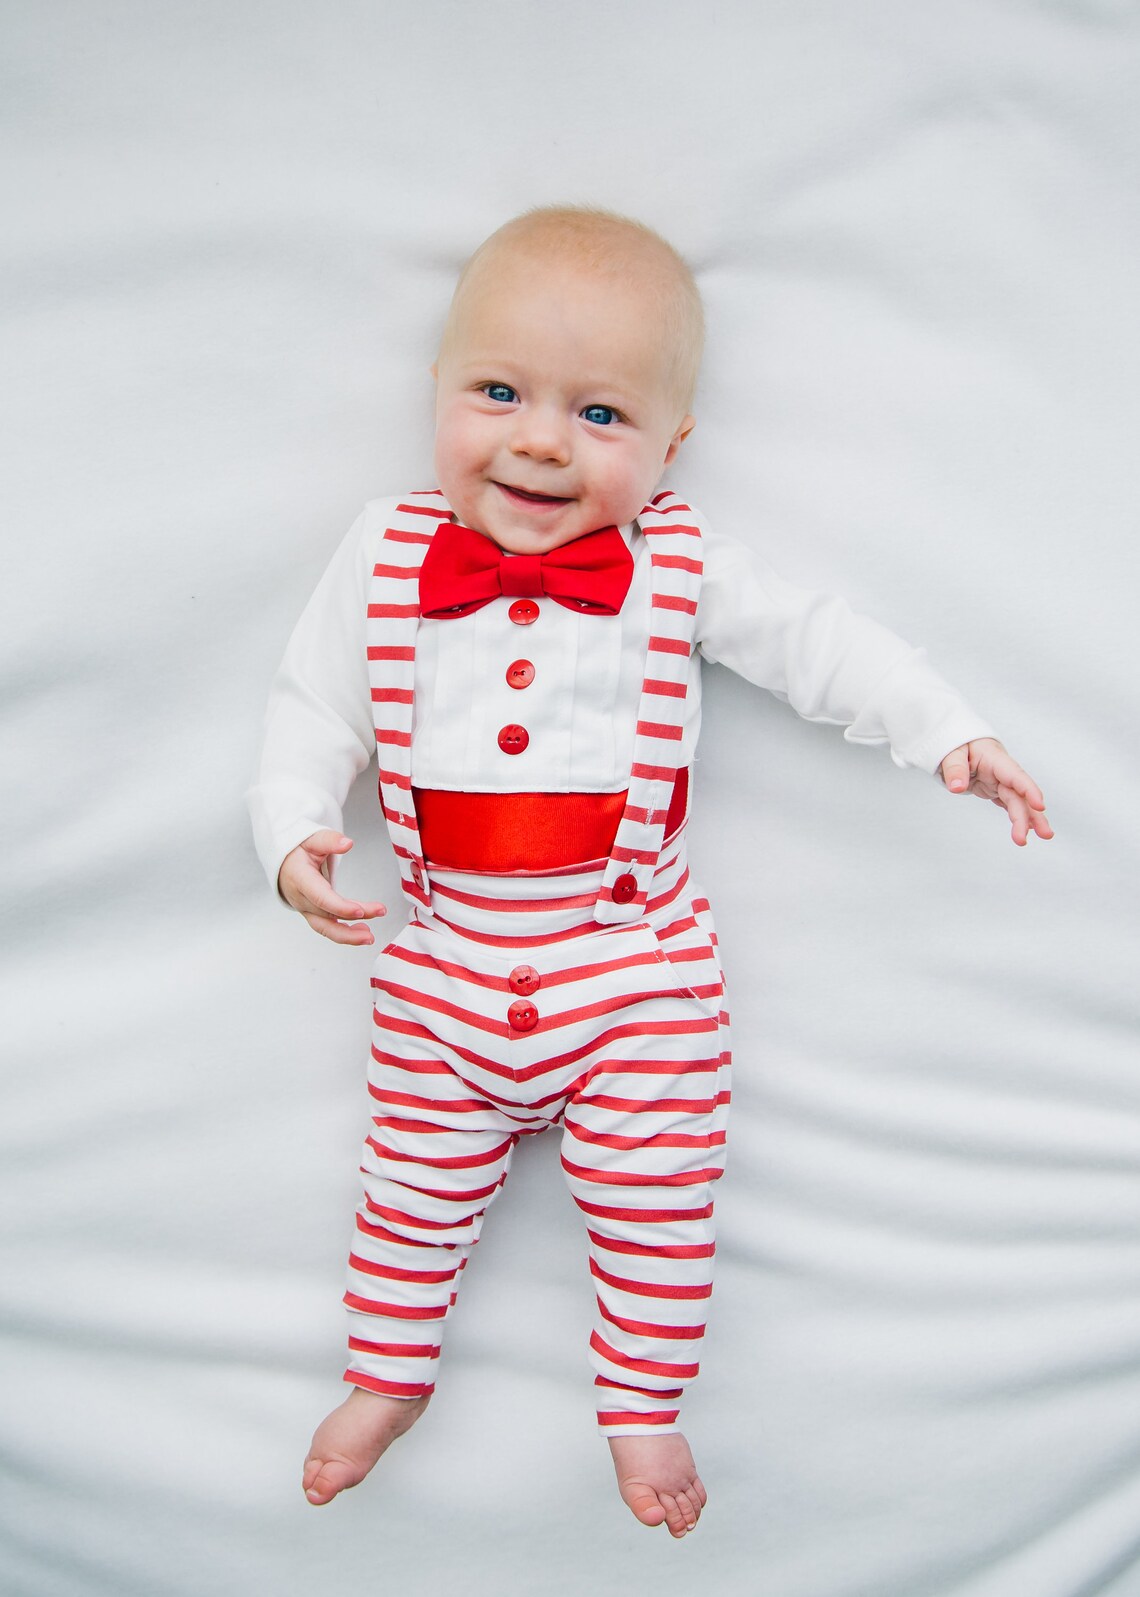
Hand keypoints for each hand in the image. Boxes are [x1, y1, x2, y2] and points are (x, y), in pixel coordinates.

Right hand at [278, 830, 386, 944]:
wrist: (281, 863)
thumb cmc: (296, 852)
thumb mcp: (311, 839)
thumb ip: (329, 841)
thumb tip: (347, 844)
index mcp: (300, 879)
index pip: (321, 898)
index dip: (340, 907)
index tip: (361, 910)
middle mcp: (301, 899)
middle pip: (328, 915)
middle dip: (353, 919)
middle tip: (378, 914)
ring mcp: (306, 909)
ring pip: (326, 928)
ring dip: (348, 936)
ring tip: (369, 936)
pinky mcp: (312, 914)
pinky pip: (328, 928)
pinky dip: (345, 933)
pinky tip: (361, 932)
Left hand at [939, 738, 1053, 846]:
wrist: (959, 742)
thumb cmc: (957, 743)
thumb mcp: (950, 752)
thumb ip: (954, 769)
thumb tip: (957, 788)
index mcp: (995, 759)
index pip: (1016, 775)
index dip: (1029, 790)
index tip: (1040, 806)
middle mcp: (1003, 771)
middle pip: (1019, 794)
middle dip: (1029, 815)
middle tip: (1038, 836)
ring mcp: (1001, 781)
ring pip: (1018, 802)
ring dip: (1027, 820)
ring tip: (1035, 839)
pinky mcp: (996, 789)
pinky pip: (1010, 804)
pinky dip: (1019, 816)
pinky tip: (1029, 829)